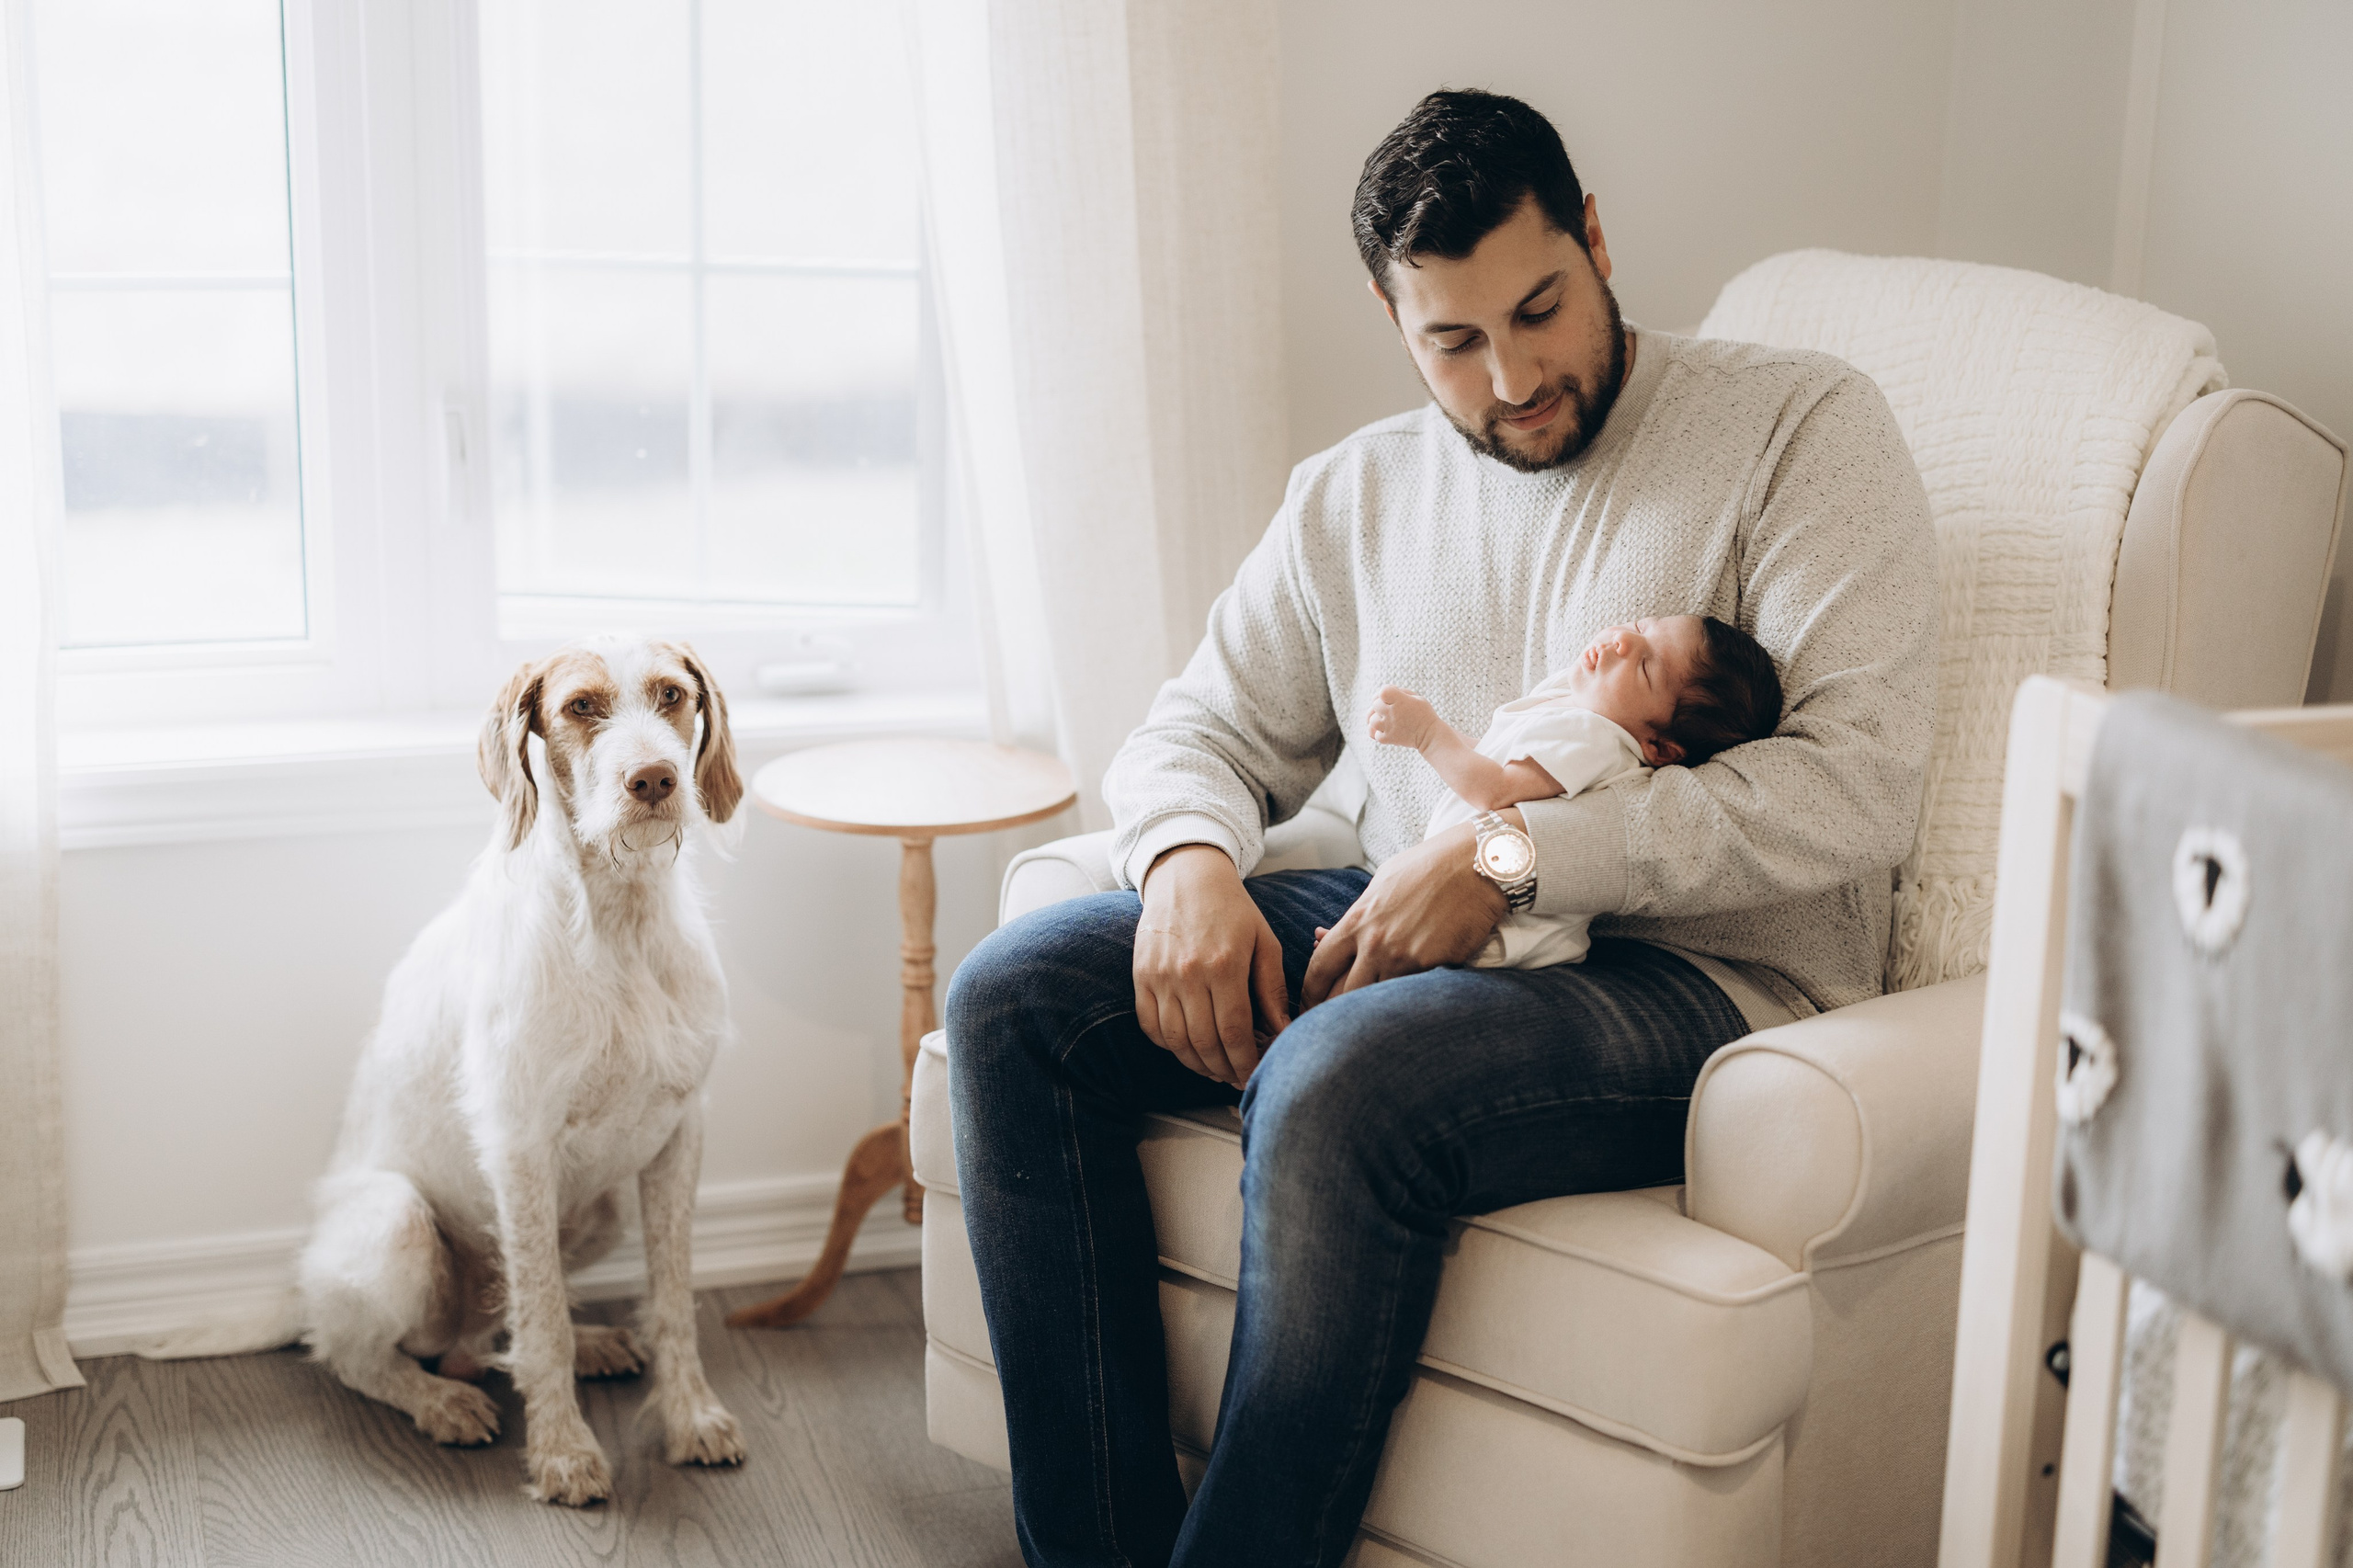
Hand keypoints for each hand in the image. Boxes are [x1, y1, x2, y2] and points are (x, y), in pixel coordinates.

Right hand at [1134, 845, 1290, 1087]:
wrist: (1186, 876)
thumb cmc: (1232, 908)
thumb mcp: (1264, 942)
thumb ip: (1272, 989)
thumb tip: (1283, 1032)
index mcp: (1224, 965)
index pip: (1233, 1032)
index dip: (1244, 1061)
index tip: (1252, 1075)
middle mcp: (1188, 974)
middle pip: (1204, 1043)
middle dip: (1223, 1070)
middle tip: (1235, 1078)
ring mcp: (1159, 976)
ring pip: (1176, 1040)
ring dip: (1196, 1064)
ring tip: (1214, 1068)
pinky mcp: (1140, 975)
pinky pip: (1150, 1025)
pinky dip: (1168, 1045)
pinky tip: (1187, 1048)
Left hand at [1301, 823, 1507, 1006]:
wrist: (1477, 865)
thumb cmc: (1429, 867)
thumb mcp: (1382, 883)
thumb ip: (1355, 915)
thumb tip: (1324, 935)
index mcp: (1358, 920)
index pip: (1319, 967)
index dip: (1309, 992)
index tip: (1310, 1003)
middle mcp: (1376, 944)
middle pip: (1340, 995)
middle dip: (1331, 1012)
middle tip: (1330, 1026)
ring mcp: (1405, 959)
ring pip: (1374, 1003)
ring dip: (1368, 1013)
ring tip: (1363, 1026)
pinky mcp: (1434, 968)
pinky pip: (1409, 995)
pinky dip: (1403, 1004)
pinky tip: (1400, 1011)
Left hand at [1366, 686, 1439, 750]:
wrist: (1430, 735)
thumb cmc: (1424, 713)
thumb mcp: (1416, 697)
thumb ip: (1400, 692)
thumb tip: (1384, 693)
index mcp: (1400, 700)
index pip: (1382, 691)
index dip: (1385, 692)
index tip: (1392, 696)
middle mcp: (1392, 713)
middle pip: (1375, 704)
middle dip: (1381, 705)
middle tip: (1391, 709)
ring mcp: (1388, 726)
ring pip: (1371, 720)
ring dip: (1377, 719)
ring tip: (1386, 720)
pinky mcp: (1387, 738)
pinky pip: (1374, 734)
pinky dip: (1378, 732)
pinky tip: (1385, 730)